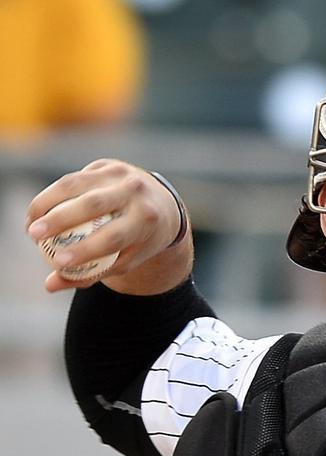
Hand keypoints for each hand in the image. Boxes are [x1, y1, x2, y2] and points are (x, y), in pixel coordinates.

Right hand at [26, 159, 184, 292]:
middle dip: (60, 219)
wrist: (162, 206)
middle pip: (94, 205)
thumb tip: (50, 285)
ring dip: (46, 203)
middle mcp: (137, 192)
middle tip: (34, 236)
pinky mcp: (107, 165)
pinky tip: (38, 212)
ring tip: (30, 225)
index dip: (86, 249)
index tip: (58, 262)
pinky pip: (73, 179)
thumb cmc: (138, 242)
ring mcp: (122, 174)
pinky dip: (51, 195)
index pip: (114, 236)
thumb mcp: (125, 261)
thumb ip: (90, 274)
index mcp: (148, 219)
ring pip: (76, 185)